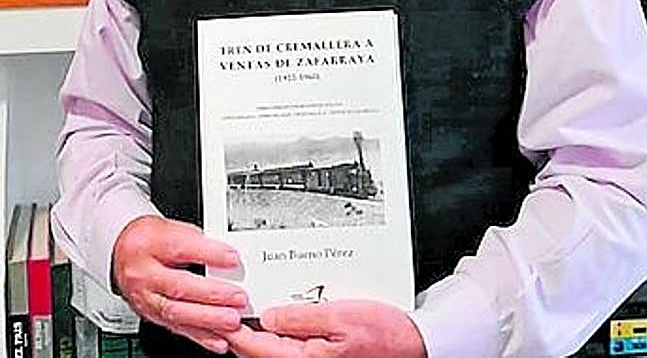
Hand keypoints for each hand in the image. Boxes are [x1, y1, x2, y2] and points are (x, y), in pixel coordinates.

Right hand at [112, 215, 247, 353]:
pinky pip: (176, 329)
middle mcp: (144, 274)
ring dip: (208, 319)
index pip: (180, 249)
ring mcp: (145, 299)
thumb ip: (197, 239)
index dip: (209, 254)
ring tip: (232, 320)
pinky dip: (200, 336)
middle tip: (238, 297)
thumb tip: (225, 253)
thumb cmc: (150, 238)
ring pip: (177, 312)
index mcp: (149, 245)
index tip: (233, 258)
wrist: (122, 252)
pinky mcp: (151, 316)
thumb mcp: (171, 226)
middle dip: (212, 295)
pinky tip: (218, 340)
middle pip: (178, 287)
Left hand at [228, 300, 426, 357]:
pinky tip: (285, 314)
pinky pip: (295, 344)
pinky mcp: (324, 356)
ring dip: (266, 328)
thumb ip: (301, 318)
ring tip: (255, 306)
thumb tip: (269, 317)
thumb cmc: (383, 334)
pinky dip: (285, 329)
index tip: (223, 312)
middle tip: (232, 305)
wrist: (413, 344)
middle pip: (263, 350)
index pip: (257, 347)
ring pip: (278, 346)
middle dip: (247, 328)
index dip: (236, 328)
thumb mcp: (340, 316)